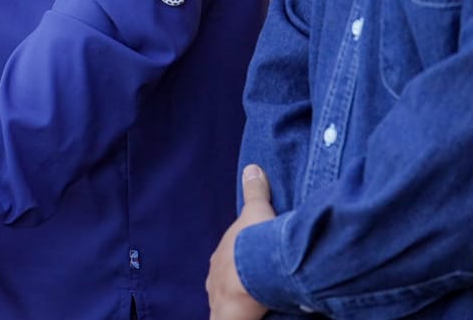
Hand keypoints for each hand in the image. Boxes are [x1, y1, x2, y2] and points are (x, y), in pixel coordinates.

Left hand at [206, 164, 275, 319]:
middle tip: (251, 288)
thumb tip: (252, 168)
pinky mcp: (226, 313)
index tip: (250, 265)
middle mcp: (215, 275)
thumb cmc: (254, 241)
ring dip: (234, 301)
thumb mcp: (257, 210)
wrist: (252, 271)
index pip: (228, 258)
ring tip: (249, 304)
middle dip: (234, 283)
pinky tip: (242, 317)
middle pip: (224, 279)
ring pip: (223, 299)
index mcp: (221, 253)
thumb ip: (255, 192)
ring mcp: (218, 295)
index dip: (239, 261)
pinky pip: (227, 317)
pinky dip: (233, 317)